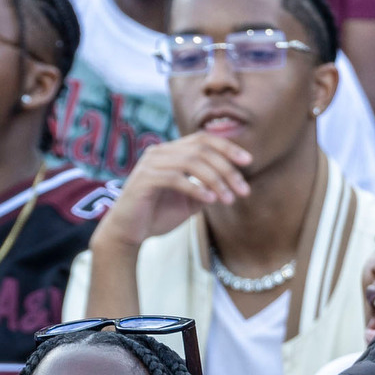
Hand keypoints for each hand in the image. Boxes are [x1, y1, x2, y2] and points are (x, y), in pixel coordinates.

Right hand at [91, 132, 253, 251]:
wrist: (126, 235)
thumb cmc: (155, 217)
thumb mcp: (188, 202)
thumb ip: (206, 188)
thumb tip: (232, 181)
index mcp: (170, 152)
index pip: (204, 139)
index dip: (228, 147)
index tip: (249, 162)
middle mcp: (159, 152)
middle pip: (201, 149)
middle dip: (227, 168)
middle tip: (243, 190)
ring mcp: (150, 164)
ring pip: (191, 162)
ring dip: (216, 180)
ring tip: (229, 199)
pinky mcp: (144, 180)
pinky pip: (176, 178)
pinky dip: (196, 188)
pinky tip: (210, 201)